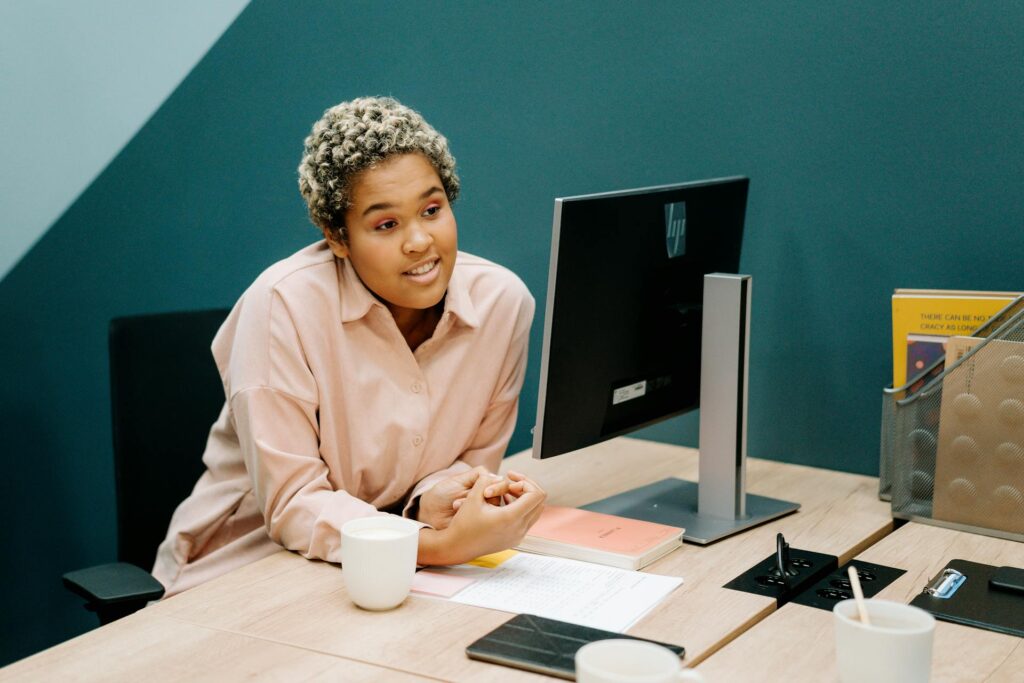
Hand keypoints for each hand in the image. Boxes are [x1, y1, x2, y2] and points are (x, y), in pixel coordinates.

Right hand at [418, 471, 546, 565]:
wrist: (457, 547)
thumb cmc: (463, 524)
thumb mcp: (473, 497)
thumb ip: (487, 480)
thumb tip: (500, 476)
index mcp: (511, 518)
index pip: (536, 494)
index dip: (525, 482)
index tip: (509, 481)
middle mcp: (519, 529)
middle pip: (540, 501)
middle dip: (527, 487)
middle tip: (511, 482)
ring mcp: (518, 535)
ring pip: (535, 510)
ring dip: (525, 497)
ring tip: (507, 491)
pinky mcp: (515, 539)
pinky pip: (528, 519)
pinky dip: (521, 507)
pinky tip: (505, 502)